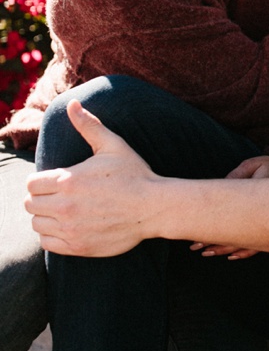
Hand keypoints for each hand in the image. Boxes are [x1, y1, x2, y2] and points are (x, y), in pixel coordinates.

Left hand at [25, 100, 158, 256]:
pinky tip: (68, 226)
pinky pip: (47, 243)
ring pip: (37, 224)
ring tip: (65, 211)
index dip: (43, 182)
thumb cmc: (135, 174)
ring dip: (46, 217)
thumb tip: (73, 104)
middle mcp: (65, 206)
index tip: (57, 182)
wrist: (156, 208)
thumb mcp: (113, 146)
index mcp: (68, 181)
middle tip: (61, 197)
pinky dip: (52, 235)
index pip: (32, 184)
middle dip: (42, 198)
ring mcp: (71, 229)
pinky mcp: (78, 246)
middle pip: (30, 204)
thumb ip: (89, 126)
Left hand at [187, 155, 268, 258]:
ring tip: (206, 252)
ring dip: (226, 249)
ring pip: (247, 243)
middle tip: (195, 247)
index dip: (215, 227)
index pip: (235, 214)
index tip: (198, 234)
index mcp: (261, 197)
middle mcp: (265, 214)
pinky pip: (259, 244)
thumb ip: (238, 175)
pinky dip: (245, 252)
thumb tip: (222, 186)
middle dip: (216, 242)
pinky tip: (232, 255)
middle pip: (238, 234)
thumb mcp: (254, 164)